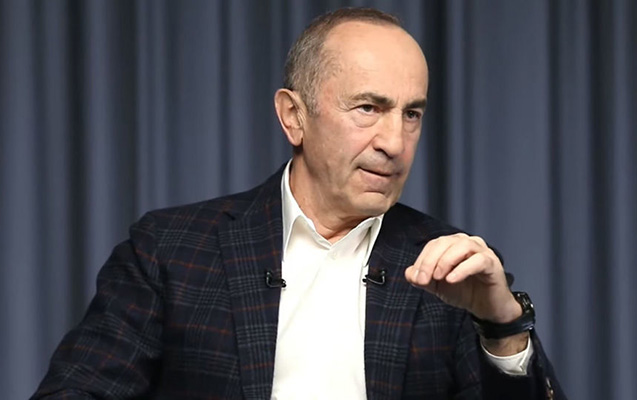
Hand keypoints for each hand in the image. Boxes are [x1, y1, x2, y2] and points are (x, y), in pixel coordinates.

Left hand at [404, 233, 520, 323]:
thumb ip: (423, 279)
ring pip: (461, 246)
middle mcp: (467, 243)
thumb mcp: (438, 286)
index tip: (416, 278)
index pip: (434, 245)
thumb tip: (409, 274)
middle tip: (423, 279)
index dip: (422, 260)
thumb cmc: (465, 291)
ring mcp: (482, 251)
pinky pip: (477, 260)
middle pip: (444, 243)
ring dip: (445, 261)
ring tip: (438, 277)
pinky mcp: (492, 263)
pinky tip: (452, 280)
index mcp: (453, 245)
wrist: (487, 308)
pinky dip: (462, 269)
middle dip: (430, 261)